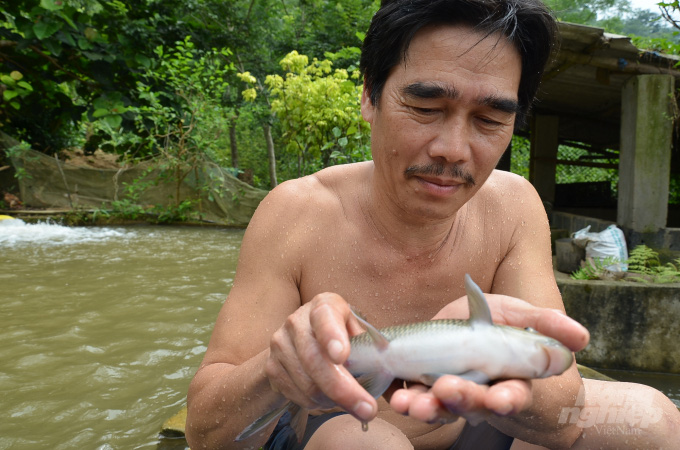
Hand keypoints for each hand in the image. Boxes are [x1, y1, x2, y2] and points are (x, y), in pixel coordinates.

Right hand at [265, 293, 378, 421]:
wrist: (301, 339)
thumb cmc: (341, 335)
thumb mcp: (358, 332)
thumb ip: (375, 348)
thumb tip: (400, 372)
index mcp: (324, 305)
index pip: (324, 316)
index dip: (332, 336)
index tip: (342, 356)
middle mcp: (297, 320)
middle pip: (314, 358)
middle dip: (343, 389)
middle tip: (368, 410)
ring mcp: (280, 343)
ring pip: (306, 382)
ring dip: (333, 401)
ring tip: (353, 404)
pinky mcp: (272, 367)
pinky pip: (296, 394)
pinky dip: (317, 404)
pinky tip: (329, 399)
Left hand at [388, 294, 588, 424]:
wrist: (467, 330)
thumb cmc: (500, 324)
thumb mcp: (522, 316)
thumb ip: (546, 324)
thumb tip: (581, 337)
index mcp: (510, 378)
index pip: (514, 394)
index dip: (508, 399)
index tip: (501, 399)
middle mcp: (481, 392)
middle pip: (475, 403)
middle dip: (462, 399)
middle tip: (449, 390)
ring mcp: (452, 393)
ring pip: (442, 407)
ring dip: (429, 407)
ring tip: (414, 402)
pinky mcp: (425, 387)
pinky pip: (416, 399)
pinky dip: (406, 399)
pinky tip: (398, 397)